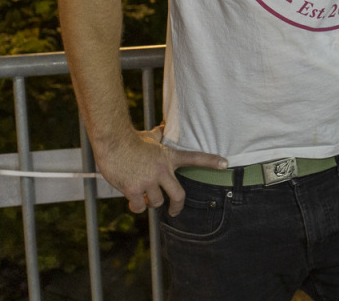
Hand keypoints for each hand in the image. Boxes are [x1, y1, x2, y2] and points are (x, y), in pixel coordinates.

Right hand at [94, 126, 226, 215]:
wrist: (113, 142)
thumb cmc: (130, 139)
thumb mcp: (149, 136)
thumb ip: (158, 135)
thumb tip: (163, 126)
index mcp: (169, 158)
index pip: (194, 158)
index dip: (211, 161)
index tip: (225, 164)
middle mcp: (162, 170)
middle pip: (178, 195)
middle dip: (177, 207)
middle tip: (174, 212)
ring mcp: (148, 181)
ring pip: (156, 202)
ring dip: (150, 202)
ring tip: (143, 196)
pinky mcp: (133, 189)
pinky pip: (139, 206)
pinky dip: (136, 207)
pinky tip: (133, 202)